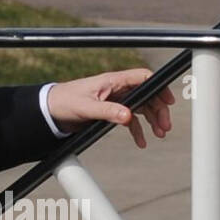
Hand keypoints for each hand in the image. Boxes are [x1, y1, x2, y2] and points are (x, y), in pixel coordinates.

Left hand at [47, 69, 174, 148]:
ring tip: (159, 134)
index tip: (169, 101)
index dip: (159, 86)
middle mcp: (116, 89)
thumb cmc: (64, 101)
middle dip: (158, 109)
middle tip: (165, 127)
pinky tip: (142, 142)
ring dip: (151, 120)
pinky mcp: (110, 112)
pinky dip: (137, 130)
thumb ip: (107, 111)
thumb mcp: (86, 107)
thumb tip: (128, 116)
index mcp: (112, 81)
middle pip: (146, 95)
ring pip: (140, 108)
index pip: (143, 78)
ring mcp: (115, 100)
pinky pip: (129, 120)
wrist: (50, 111)